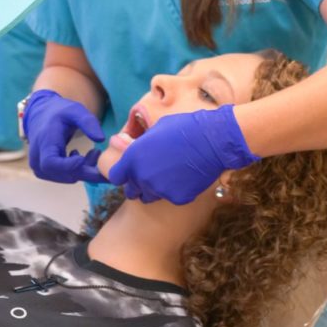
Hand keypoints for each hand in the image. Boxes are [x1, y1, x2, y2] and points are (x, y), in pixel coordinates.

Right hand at [24, 90, 107, 184]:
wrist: (41, 116)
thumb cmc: (59, 112)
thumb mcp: (75, 110)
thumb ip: (88, 122)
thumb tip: (101, 139)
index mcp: (44, 142)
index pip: (51, 163)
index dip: (69, 166)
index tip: (84, 159)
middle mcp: (37, 158)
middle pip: (63, 174)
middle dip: (86, 169)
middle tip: (99, 154)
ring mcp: (39, 168)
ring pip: (66, 178)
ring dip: (84, 170)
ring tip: (93, 153)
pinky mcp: (44, 172)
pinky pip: (64, 177)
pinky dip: (78, 171)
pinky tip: (83, 158)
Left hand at [108, 106, 260, 203]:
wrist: (211, 141)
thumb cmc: (182, 128)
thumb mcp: (154, 130)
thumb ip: (138, 145)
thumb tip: (125, 144)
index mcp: (133, 159)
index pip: (116, 176)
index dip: (123, 173)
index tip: (130, 170)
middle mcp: (142, 177)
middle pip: (131, 190)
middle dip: (137, 183)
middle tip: (149, 173)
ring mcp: (159, 190)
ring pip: (148, 197)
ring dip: (153, 189)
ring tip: (166, 176)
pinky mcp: (176, 198)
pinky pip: (170, 198)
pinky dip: (174, 191)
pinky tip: (183, 178)